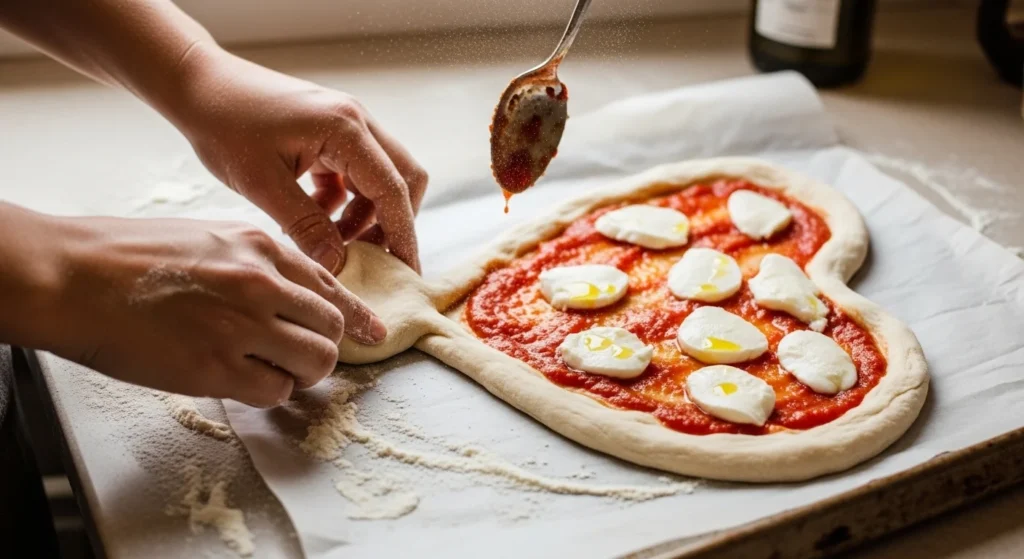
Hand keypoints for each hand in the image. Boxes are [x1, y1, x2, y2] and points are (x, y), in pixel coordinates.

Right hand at [41, 215, 384, 405]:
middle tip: (301, 355)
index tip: (372, 331)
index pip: (330, 284)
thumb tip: (288, 293)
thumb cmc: (129, 256)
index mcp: (259, 247)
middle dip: (325, 345)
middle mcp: (261, 283)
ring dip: (302, 372)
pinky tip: (243, 382)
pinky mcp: (217, 368)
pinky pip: (276, 392)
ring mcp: (242, 326)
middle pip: (332, 326)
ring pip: (316, 361)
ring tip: (272, 371)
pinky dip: (270, 392)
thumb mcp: (208, 236)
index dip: (355, 314)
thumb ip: (256, 262)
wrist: (74, 277)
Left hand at [170, 44, 427, 274]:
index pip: (393, 190)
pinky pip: (355, 173)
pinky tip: (314, 218)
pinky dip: (345, 201)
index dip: (403, 235)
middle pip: (403, 179)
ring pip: (380, 178)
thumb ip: (305, 225)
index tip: (405, 273)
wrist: (197, 84)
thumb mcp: (261, 184)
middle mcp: (356, 121)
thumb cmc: (223, 124)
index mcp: (345, 129)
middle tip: (375, 260)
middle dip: (394, 223)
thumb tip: (337, 265)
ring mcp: (346, 124)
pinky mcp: (330, 132)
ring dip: (366, 215)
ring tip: (334, 243)